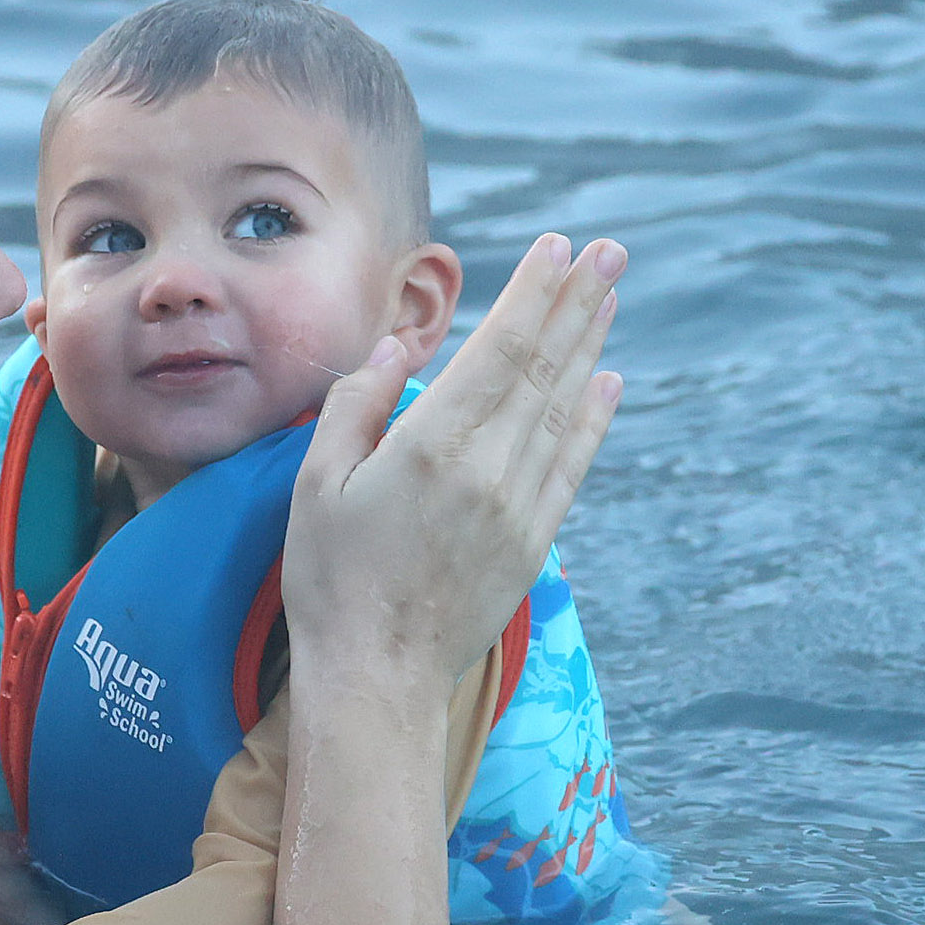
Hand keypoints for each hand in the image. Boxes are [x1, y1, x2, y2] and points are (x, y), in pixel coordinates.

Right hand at [282, 232, 623, 690]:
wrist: (376, 676)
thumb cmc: (328, 579)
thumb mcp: (315, 486)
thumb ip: (356, 408)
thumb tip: (397, 352)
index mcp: (430, 448)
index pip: (498, 351)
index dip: (532, 296)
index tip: (558, 248)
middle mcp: (487, 470)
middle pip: (542, 369)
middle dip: (576, 303)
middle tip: (608, 251)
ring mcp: (519, 507)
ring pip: (563, 409)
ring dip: (587, 347)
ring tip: (610, 296)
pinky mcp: (533, 542)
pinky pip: (571, 464)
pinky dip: (592, 420)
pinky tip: (607, 383)